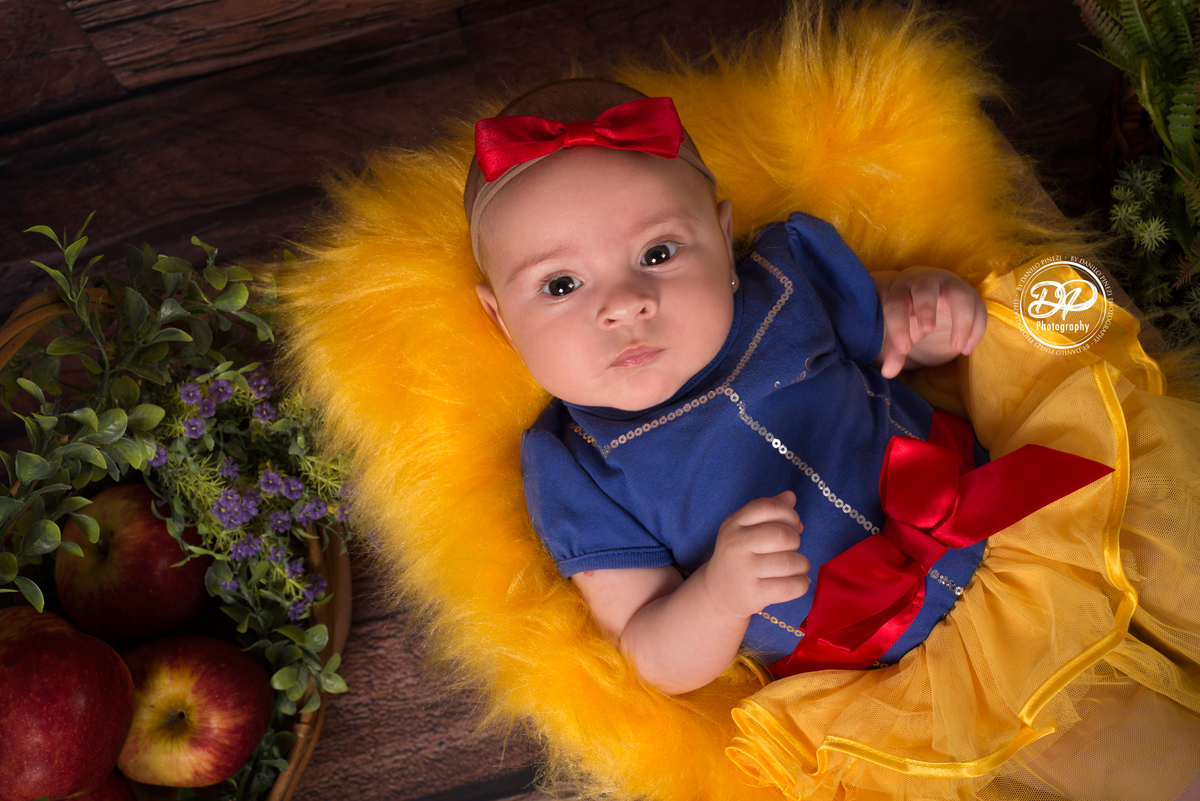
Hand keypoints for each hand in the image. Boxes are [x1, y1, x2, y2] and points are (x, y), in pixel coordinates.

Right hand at [702, 491, 809, 619]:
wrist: (717, 593)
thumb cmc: (740, 556)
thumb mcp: (746, 529)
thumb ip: (768, 511)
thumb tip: (791, 496)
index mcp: (734, 524)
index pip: (767, 507)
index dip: (788, 513)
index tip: (793, 525)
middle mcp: (735, 545)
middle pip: (781, 535)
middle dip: (796, 541)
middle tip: (791, 549)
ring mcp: (743, 571)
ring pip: (790, 562)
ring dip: (802, 564)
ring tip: (797, 567)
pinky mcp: (753, 595)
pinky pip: (791, 587)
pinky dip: (802, 583)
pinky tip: (797, 581)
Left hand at [873, 266, 986, 378]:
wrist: (929, 296)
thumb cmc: (910, 315)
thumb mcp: (900, 331)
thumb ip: (894, 350)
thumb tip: (888, 373)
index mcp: (901, 290)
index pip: (896, 304)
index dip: (898, 326)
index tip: (904, 349)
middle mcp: (925, 283)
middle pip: (925, 288)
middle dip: (926, 307)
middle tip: (927, 330)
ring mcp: (951, 287)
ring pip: (960, 295)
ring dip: (961, 321)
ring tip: (957, 348)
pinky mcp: (971, 296)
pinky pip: (978, 308)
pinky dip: (976, 330)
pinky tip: (966, 349)